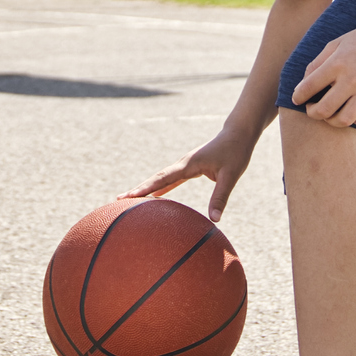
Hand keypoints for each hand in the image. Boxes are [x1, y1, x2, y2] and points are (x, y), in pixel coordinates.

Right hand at [119, 123, 261, 221]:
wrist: (238, 134)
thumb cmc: (235, 153)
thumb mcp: (231, 176)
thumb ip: (221, 197)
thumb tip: (214, 220)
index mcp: (188, 165)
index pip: (163, 178)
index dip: (146, 188)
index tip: (129, 196)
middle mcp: (182, 165)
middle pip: (155, 179)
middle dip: (137, 190)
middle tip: (118, 200)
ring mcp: (184, 166)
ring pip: (160, 179)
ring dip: (145, 189)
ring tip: (128, 200)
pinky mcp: (189, 169)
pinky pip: (170, 181)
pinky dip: (160, 189)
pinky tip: (153, 198)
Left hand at [289, 18, 355, 129]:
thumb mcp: (336, 44)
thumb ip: (317, 63)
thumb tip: (302, 85)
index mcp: (337, 63)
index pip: (309, 87)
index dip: (298, 96)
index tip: (297, 99)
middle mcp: (352, 79)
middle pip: (324, 110)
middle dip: (311, 113)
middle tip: (311, 109)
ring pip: (343, 120)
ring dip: (331, 120)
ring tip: (329, 113)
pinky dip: (354, 120)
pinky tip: (350, 111)